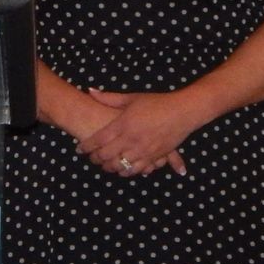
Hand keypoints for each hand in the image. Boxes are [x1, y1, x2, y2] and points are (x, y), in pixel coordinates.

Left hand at [78, 89, 199, 177]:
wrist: (183, 112)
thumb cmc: (157, 103)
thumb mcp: (132, 98)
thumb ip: (109, 98)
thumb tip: (90, 91)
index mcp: (123, 124)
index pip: (98, 140)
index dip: (86, 147)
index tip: (79, 149)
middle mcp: (131, 139)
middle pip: (105, 156)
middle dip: (95, 159)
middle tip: (91, 158)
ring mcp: (143, 150)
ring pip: (119, 166)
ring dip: (109, 168)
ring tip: (105, 165)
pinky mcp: (154, 157)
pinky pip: (136, 170)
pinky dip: (127, 172)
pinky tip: (122, 169)